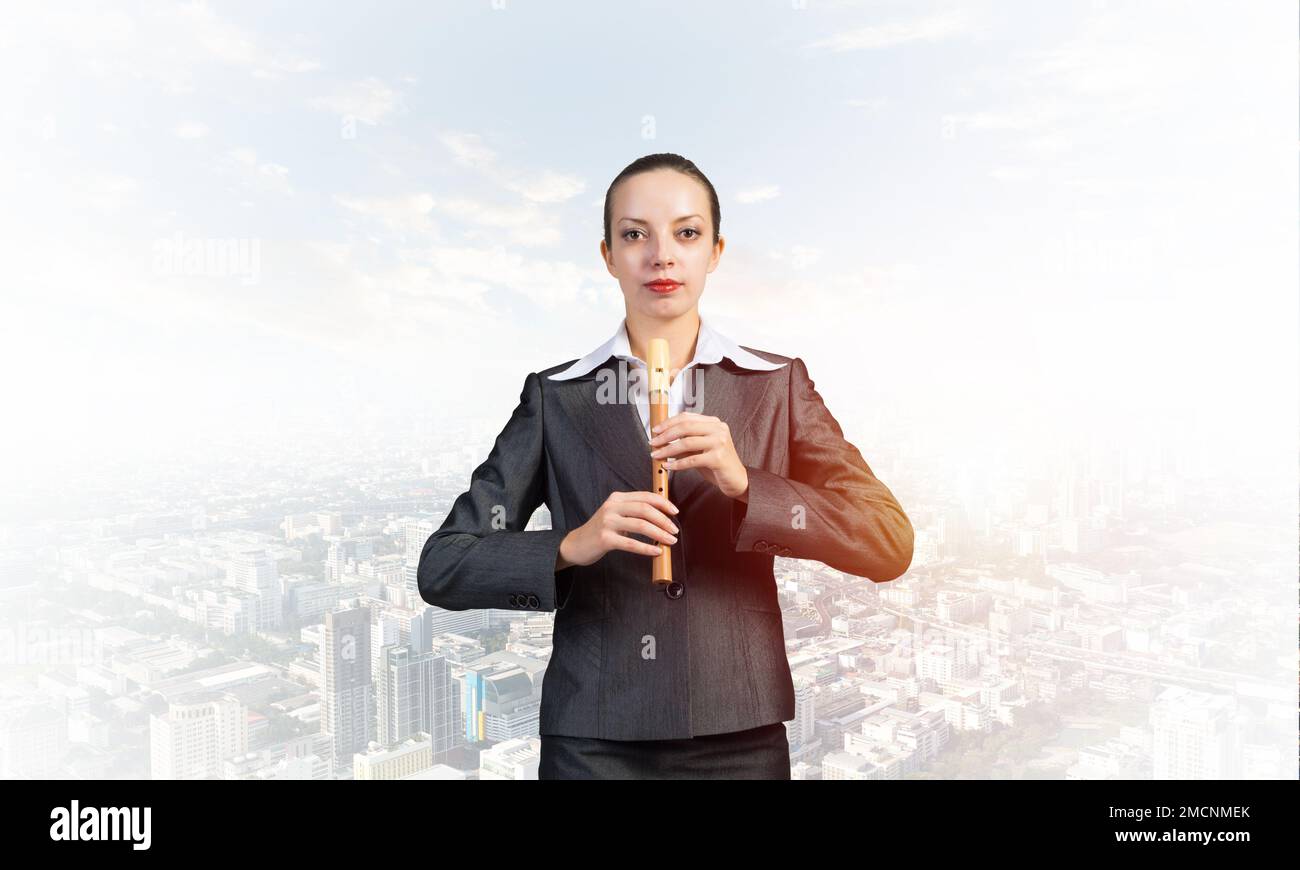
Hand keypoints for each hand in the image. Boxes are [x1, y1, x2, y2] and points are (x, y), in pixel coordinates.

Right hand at [557, 490, 679, 568]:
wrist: (576, 544)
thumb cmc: (601, 530)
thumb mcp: (615, 514)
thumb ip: (633, 511)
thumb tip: (662, 516)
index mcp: (617, 498)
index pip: (645, 496)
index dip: (663, 503)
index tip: (675, 512)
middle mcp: (611, 507)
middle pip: (645, 509)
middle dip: (664, 520)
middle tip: (675, 530)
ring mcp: (607, 522)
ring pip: (641, 525)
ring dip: (659, 534)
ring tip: (670, 541)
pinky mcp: (605, 539)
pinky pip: (631, 543)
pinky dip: (647, 548)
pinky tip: (656, 551)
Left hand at [648, 412, 748, 500]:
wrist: (737, 480)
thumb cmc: (717, 464)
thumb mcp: (700, 449)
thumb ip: (685, 442)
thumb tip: (662, 440)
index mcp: (714, 423)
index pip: (686, 417)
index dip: (668, 423)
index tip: (655, 430)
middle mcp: (718, 429)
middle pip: (685, 427)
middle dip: (665, 435)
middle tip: (653, 442)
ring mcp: (720, 442)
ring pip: (686, 442)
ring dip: (667, 450)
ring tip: (656, 455)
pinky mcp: (718, 458)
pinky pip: (691, 460)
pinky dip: (677, 464)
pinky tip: (668, 466)